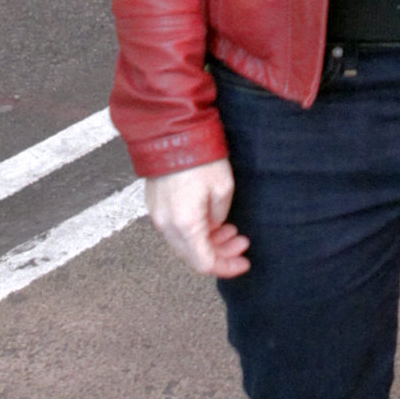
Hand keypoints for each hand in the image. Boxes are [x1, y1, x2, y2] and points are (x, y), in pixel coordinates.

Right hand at [146, 158, 246, 276]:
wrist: (170, 131)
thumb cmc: (199, 155)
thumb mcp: (223, 188)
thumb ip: (219, 216)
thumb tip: (214, 225)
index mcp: (184, 224)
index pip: (205, 263)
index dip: (227, 267)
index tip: (244, 262)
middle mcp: (166, 224)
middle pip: (193, 256)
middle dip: (220, 254)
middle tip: (241, 243)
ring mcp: (158, 215)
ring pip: (184, 243)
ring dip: (209, 241)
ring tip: (231, 229)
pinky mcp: (155, 204)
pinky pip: (176, 228)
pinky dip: (195, 230)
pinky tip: (212, 220)